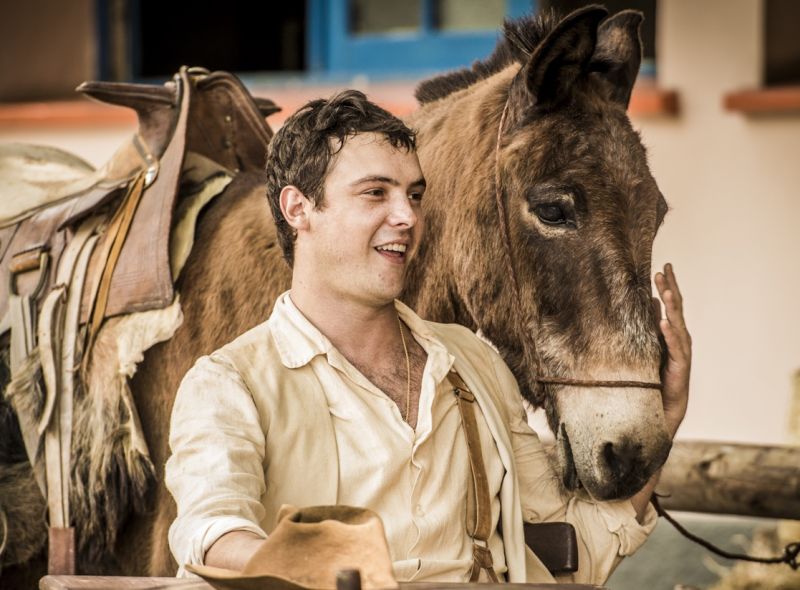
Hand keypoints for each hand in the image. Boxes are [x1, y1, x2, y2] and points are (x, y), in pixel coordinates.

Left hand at [654, 263, 690, 437]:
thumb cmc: (658, 373)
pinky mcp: (679, 365)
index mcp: (674, 330)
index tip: (664, 266)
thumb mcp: (653, 343)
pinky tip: (664, 323)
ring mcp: (682, 350)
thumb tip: (651, 302)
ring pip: (677, 324)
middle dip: (671, 289)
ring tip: (666, 290)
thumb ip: (653, 324)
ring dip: (672, 307)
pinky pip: (674, 347)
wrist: (664, 403)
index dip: (669, 285)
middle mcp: (681, 337)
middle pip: (677, 308)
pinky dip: (669, 334)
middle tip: (664, 270)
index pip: (672, 303)